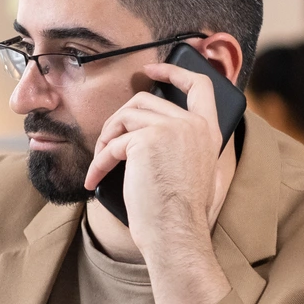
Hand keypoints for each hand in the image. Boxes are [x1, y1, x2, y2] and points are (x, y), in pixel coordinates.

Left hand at [84, 61, 236, 303]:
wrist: (175, 233)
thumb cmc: (180, 213)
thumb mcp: (195, 171)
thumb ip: (183, 144)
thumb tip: (147, 128)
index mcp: (208, 131)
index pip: (200, 85)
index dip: (174, 72)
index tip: (152, 70)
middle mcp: (192, 124)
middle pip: (145, 101)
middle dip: (119, 121)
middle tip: (107, 145)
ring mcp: (170, 129)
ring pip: (125, 116)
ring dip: (106, 139)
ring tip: (101, 162)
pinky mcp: (146, 140)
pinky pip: (112, 143)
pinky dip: (99, 161)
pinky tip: (95, 179)